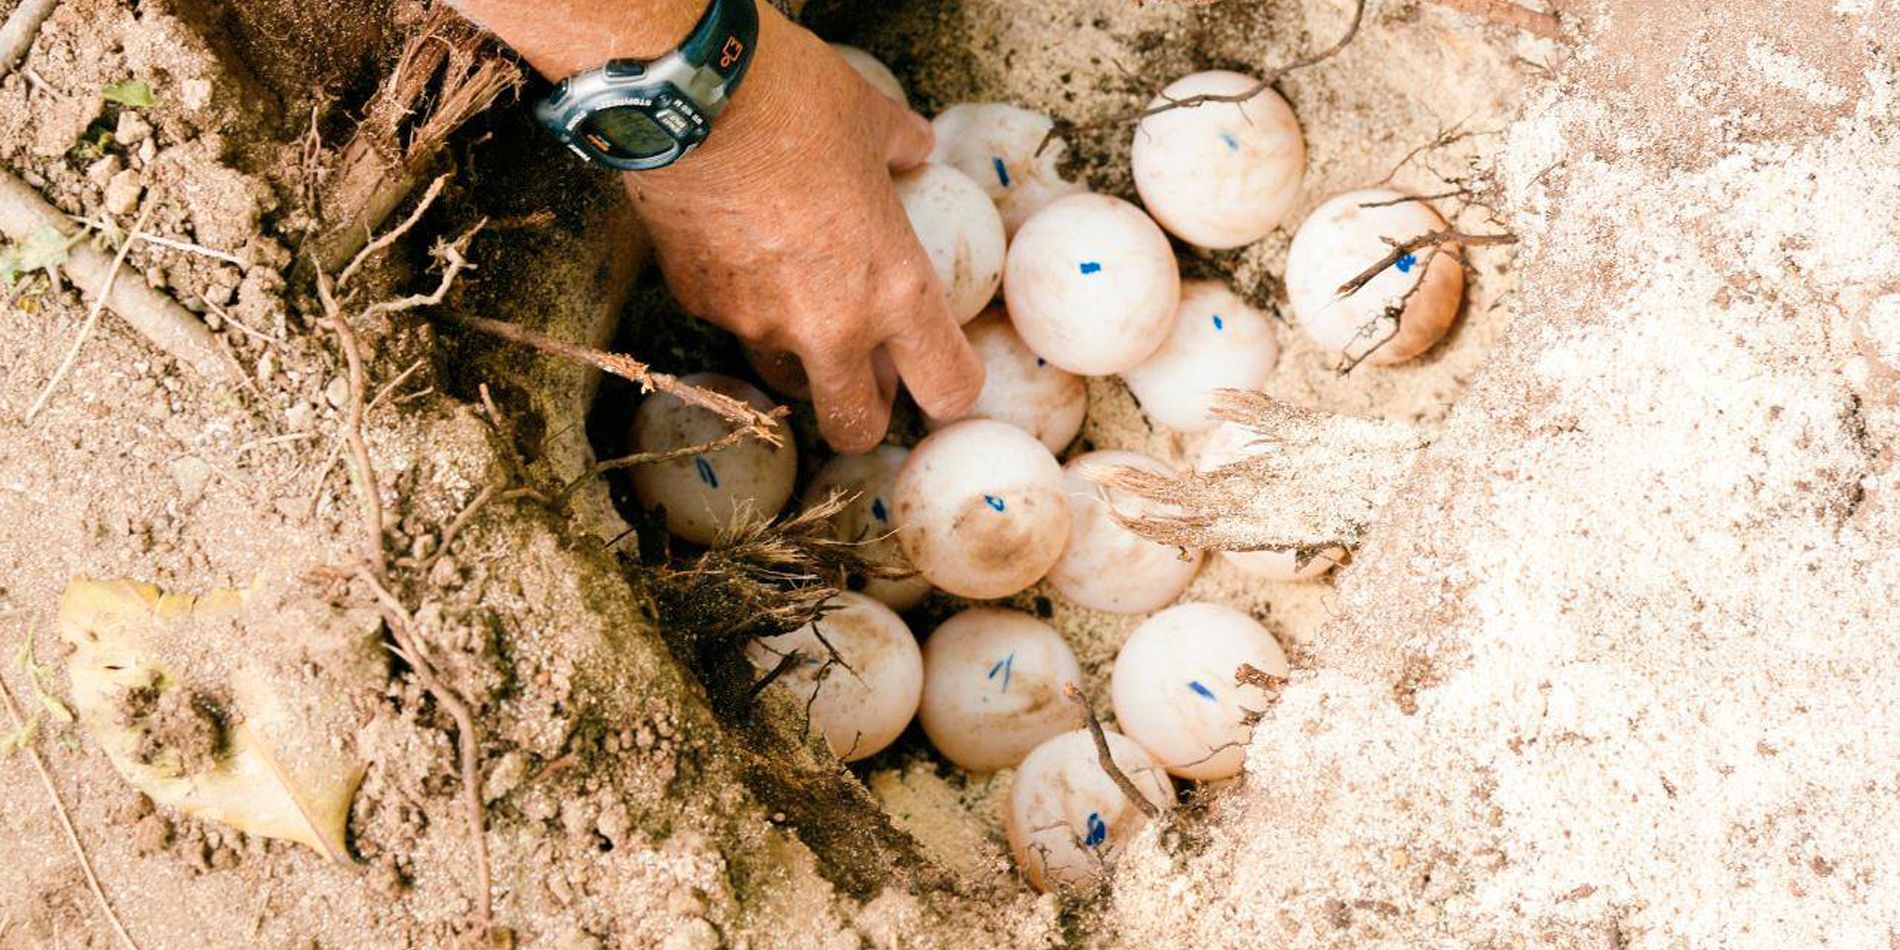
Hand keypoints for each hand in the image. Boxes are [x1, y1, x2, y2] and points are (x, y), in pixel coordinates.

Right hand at [628, 8, 982, 452]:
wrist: (687, 96)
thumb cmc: (795, 102)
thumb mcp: (871, 119)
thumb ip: (902, 148)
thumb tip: (916, 148)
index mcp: (892, 288)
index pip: (947, 385)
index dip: (953, 387)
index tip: (946, 372)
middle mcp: (827, 326)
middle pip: (854, 426)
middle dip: (865, 412)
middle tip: (868, 375)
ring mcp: (756, 322)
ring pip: (787, 376)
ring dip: (801, 358)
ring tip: (800, 295)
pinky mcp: (699, 303)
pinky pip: (732, 319)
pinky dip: (742, 298)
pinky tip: (738, 245)